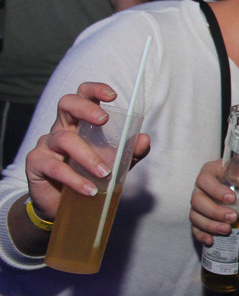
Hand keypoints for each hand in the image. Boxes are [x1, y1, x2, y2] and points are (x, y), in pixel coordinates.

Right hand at [24, 83, 150, 219]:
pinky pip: (54, 167)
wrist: (65, 205)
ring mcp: (46, 144)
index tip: (113, 95)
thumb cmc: (90, 175)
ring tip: (105, 173)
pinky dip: (75, 179)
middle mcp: (61, 127)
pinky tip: (90, 189)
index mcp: (80, 122)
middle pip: (66, 103)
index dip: (95, 90)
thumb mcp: (116, 163)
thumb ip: (131, 152)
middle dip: (85, 108)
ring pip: (64, 139)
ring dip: (88, 156)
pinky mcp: (36, 163)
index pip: (83, 95)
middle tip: (103, 120)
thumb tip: (144, 139)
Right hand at [190, 160, 238, 245]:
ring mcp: (197, 203)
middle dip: (214, 211)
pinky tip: (211, 240)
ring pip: (195, 215)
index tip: (232, 199)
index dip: (215, 190)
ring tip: (227, 230)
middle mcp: (200, 187)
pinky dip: (201, 235)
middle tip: (233, 217)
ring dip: (209, 225)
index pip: (205, 179)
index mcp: (210, 171)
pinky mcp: (198, 216)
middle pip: (197, 200)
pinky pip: (194, 227)